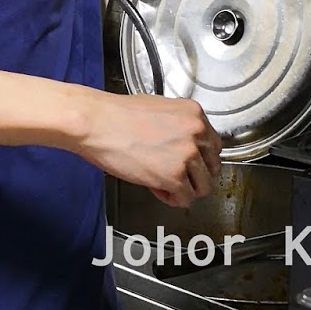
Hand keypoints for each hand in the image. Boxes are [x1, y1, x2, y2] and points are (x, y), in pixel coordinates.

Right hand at [77, 89, 221, 206]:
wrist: (97, 123)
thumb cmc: (117, 115)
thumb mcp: (159, 110)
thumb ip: (179, 127)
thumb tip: (184, 146)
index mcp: (195, 114)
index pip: (213, 146)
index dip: (199, 159)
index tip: (186, 163)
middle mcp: (197, 133)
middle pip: (213, 167)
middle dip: (195, 175)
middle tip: (175, 176)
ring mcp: (187, 155)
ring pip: (203, 187)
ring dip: (186, 189)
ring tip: (164, 184)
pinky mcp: (174, 176)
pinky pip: (185, 199)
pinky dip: (172, 199)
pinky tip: (157, 189)